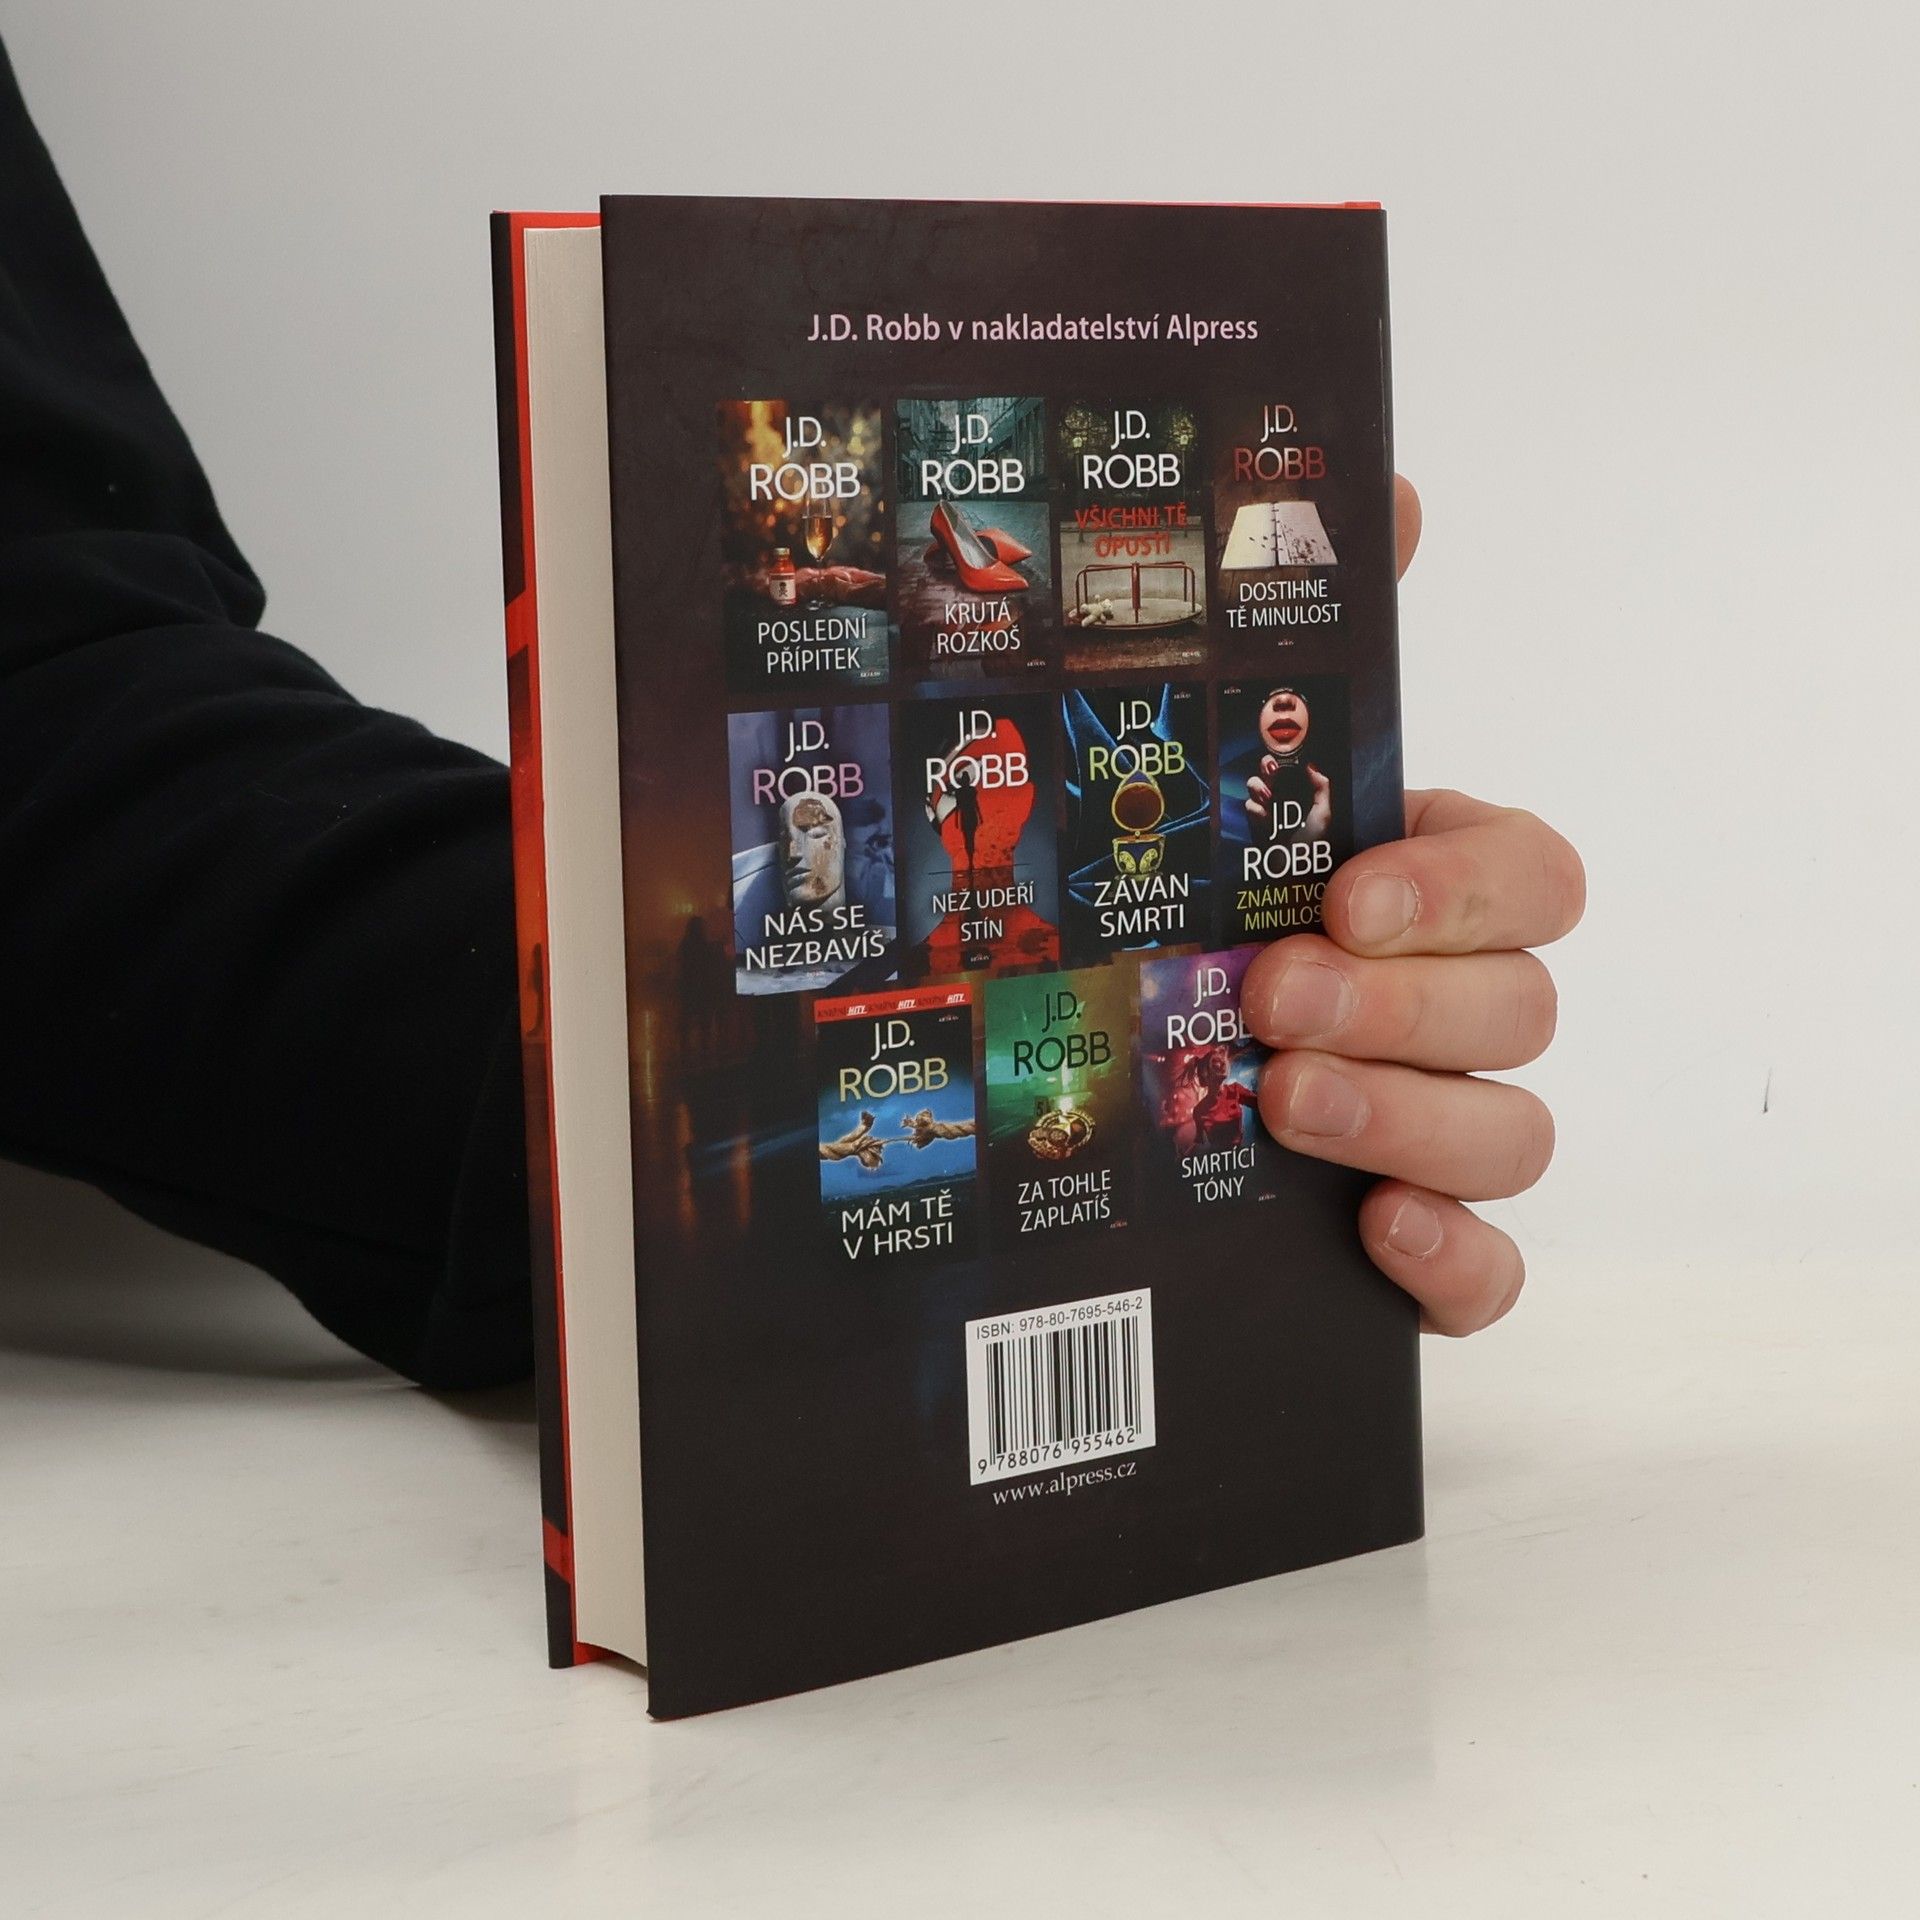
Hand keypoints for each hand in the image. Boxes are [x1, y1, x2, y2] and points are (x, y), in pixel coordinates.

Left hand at [1241, 478, 1584, 1333]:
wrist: (1083, 1084)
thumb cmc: (1171, 910)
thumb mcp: (1208, 779)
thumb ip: (1302, 634)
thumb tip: (1379, 483)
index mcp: (1421, 892)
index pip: (1530, 876)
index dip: (1459, 884)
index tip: (1347, 886)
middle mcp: (1448, 1007)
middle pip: (1521, 1006)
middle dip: (1404, 999)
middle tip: (1274, 995)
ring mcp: (1438, 1126)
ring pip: (1514, 1131)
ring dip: (1412, 1116)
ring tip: (1284, 1099)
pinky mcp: (1411, 1241)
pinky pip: (1490, 1271)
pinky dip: (1456, 1263)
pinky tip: (1375, 1239)